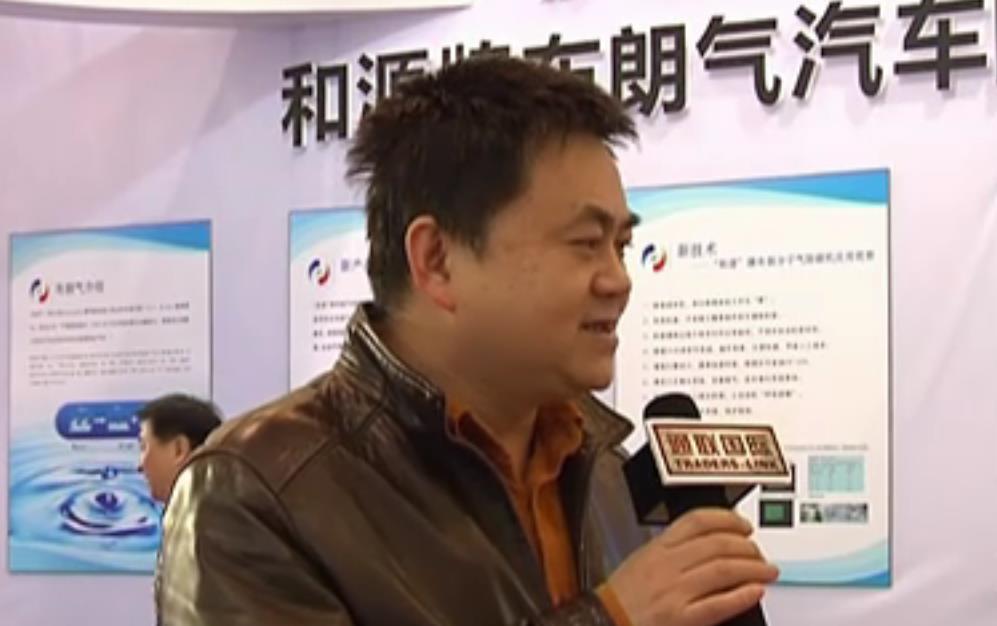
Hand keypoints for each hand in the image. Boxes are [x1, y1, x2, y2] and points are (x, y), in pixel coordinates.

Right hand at [605, 509, 777, 625]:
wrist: (603, 622)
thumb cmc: (620, 598)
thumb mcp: (642, 561)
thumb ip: (672, 550)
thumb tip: (708, 544)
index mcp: (658, 548)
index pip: (698, 520)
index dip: (727, 519)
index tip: (743, 525)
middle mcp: (668, 566)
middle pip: (718, 544)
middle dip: (747, 547)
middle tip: (760, 553)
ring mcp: (676, 592)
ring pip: (724, 570)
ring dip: (753, 568)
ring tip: (767, 571)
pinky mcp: (682, 618)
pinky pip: (720, 603)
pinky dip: (742, 595)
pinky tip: (755, 592)